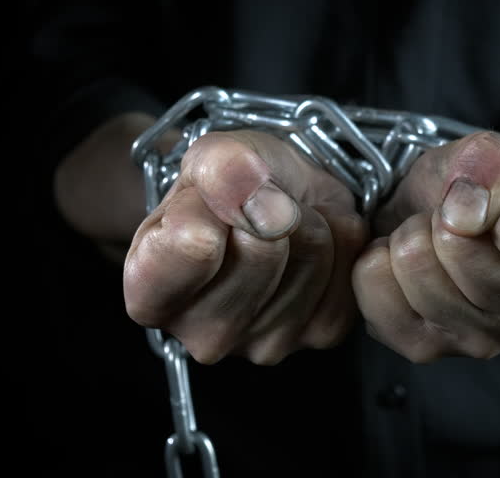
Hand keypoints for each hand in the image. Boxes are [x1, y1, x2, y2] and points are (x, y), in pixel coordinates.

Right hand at [124, 130, 365, 363]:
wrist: (274, 199)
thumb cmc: (231, 186)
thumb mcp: (210, 156)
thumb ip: (217, 167)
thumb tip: (251, 191)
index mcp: (150, 295)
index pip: (183, 255)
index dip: (207, 212)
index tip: (209, 197)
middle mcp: (203, 334)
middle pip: (262, 249)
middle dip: (267, 207)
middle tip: (255, 207)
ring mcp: (265, 343)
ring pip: (313, 252)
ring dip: (307, 219)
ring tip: (284, 223)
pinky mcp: (321, 334)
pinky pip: (349, 265)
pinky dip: (340, 237)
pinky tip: (312, 243)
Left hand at [353, 132, 499, 361]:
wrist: (445, 223)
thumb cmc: (482, 194)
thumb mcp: (498, 156)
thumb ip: (495, 164)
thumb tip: (463, 211)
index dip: (490, 194)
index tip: (489, 198)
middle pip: (455, 246)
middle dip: (441, 216)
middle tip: (453, 222)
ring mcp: (479, 343)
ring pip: (412, 264)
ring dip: (410, 236)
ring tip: (432, 242)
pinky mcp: (423, 349)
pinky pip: (373, 285)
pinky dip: (378, 259)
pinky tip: (404, 266)